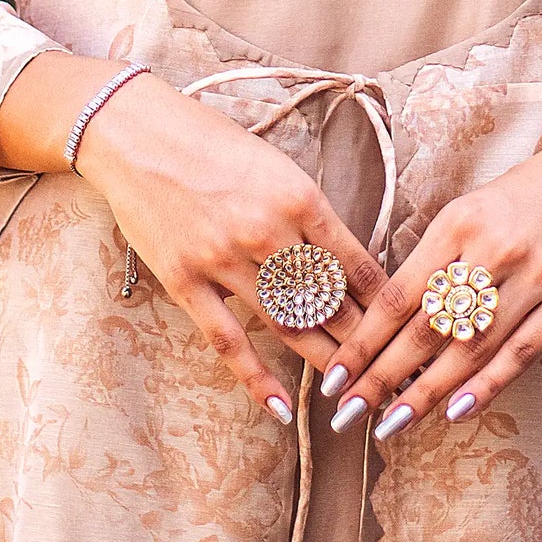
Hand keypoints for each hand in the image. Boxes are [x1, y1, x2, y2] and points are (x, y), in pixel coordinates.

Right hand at [76, 70, 387, 424]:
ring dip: (324, 363)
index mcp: (299, 196)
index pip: (356, 264)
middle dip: (366, 344)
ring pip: (288, 327)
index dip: (385, 305)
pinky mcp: (186, 282)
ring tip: (354, 394)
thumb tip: (345, 260)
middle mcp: (268, 231)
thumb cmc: (210, 140)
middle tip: (394, 377)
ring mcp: (224, 260)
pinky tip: (280, 408)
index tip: (404, 331)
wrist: (136, 133)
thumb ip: (308, 213)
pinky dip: (256, 379)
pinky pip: (228, 341)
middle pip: (329, 303)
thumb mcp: (274, 165)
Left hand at [320, 111, 541, 438]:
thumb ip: (434, 259)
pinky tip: (454, 411)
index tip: (333, 377)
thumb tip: (386, 320)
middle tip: (347, 413)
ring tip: (391, 424)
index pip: (399, 294)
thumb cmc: (522, 198)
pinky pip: (521, 351)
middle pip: (429, 327)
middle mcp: (494, 249)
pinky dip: (486, 385)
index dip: (363, 341)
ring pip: (472, 346)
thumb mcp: (469, 210)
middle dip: (382, 376)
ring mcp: (536, 276)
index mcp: (459, 222)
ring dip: (427, 392)